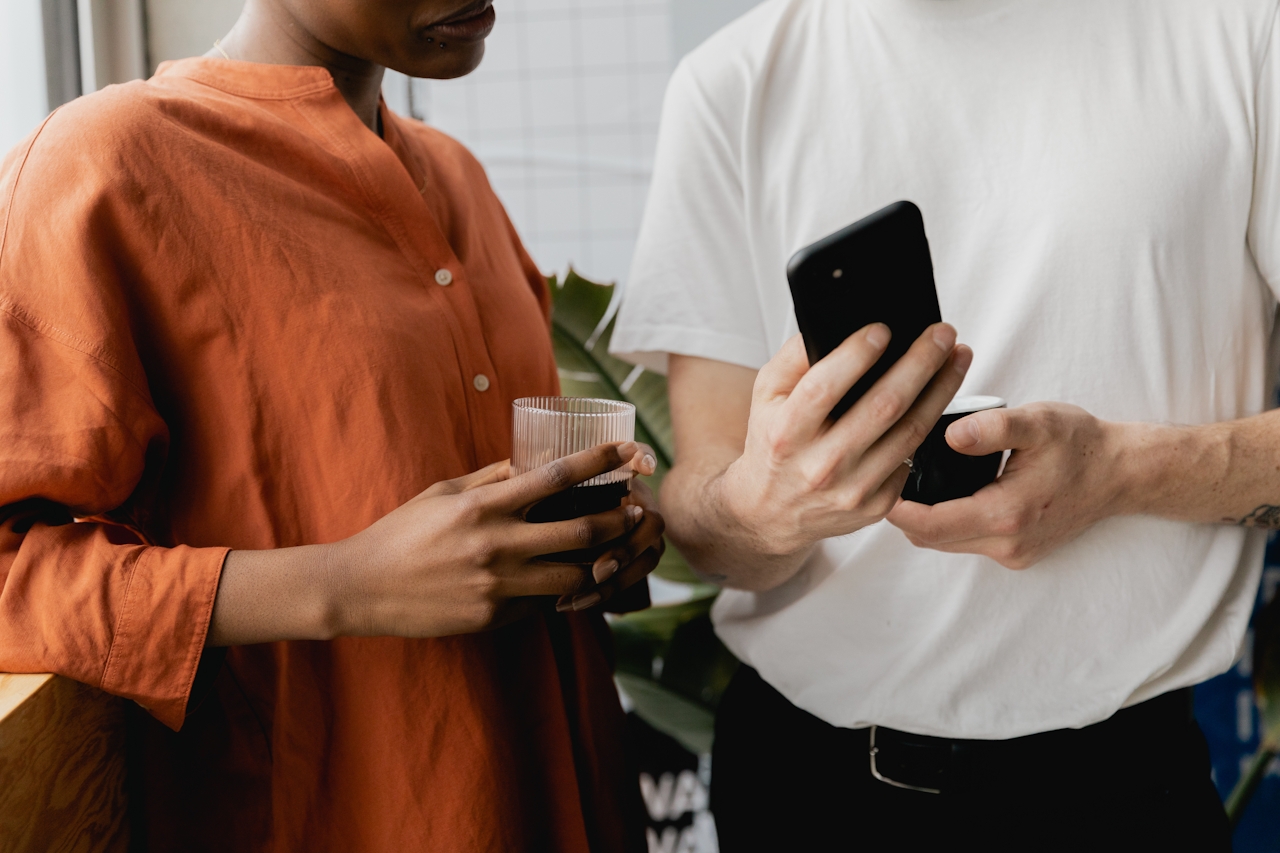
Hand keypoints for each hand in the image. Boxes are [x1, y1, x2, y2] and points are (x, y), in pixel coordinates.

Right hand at [329, 441, 663, 636]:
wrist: (362, 587)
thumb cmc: (402, 533)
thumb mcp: (443, 494)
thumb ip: (491, 480)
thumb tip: (531, 465)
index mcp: (485, 506)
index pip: (556, 476)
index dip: (599, 461)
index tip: (626, 449)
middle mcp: (497, 544)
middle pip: (581, 531)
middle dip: (619, 519)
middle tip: (638, 511)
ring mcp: (498, 585)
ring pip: (574, 576)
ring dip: (601, 563)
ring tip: (616, 552)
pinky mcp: (494, 616)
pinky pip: (542, 602)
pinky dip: (560, 591)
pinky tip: (570, 581)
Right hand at [719, 323, 971, 561]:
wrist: (773, 513)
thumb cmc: (773, 445)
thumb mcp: (766, 398)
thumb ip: (794, 359)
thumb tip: (833, 327)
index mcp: (786, 433)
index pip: (825, 387)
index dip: (857, 355)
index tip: (884, 328)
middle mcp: (820, 465)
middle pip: (883, 407)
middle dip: (920, 363)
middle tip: (942, 334)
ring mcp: (852, 489)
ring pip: (911, 432)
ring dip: (941, 390)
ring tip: (956, 359)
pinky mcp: (876, 505)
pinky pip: (911, 457)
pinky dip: (928, 424)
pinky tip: (938, 398)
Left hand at [887, 402, 1125, 568]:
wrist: (1122, 473)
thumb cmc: (1080, 444)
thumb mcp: (1037, 422)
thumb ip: (991, 428)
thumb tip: (949, 436)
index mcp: (1006, 514)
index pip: (929, 525)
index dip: (895, 508)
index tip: (877, 483)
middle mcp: (1008, 543)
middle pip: (931, 539)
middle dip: (903, 513)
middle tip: (887, 477)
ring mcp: (1014, 553)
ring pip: (946, 543)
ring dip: (925, 519)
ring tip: (911, 482)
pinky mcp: (1018, 553)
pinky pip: (967, 543)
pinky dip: (949, 523)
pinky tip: (944, 493)